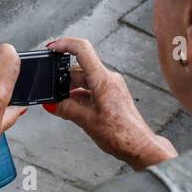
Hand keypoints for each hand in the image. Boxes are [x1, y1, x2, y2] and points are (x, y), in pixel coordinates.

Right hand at [45, 37, 175, 169]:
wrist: (140, 147)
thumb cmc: (121, 135)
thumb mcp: (86, 121)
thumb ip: (66, 109)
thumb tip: (52, 104)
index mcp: (103, 80)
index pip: (82, 50)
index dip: (64, 44)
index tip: (51, 48)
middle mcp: (108, 79)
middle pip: (79, 69)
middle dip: (62, 80)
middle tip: (51, 94)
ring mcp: (111, 87)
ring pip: (84, 81)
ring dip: (70, 91)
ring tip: (61, 106)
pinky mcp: (112, 96)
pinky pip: (91, 90)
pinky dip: (79, 97)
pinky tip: (72, 109)